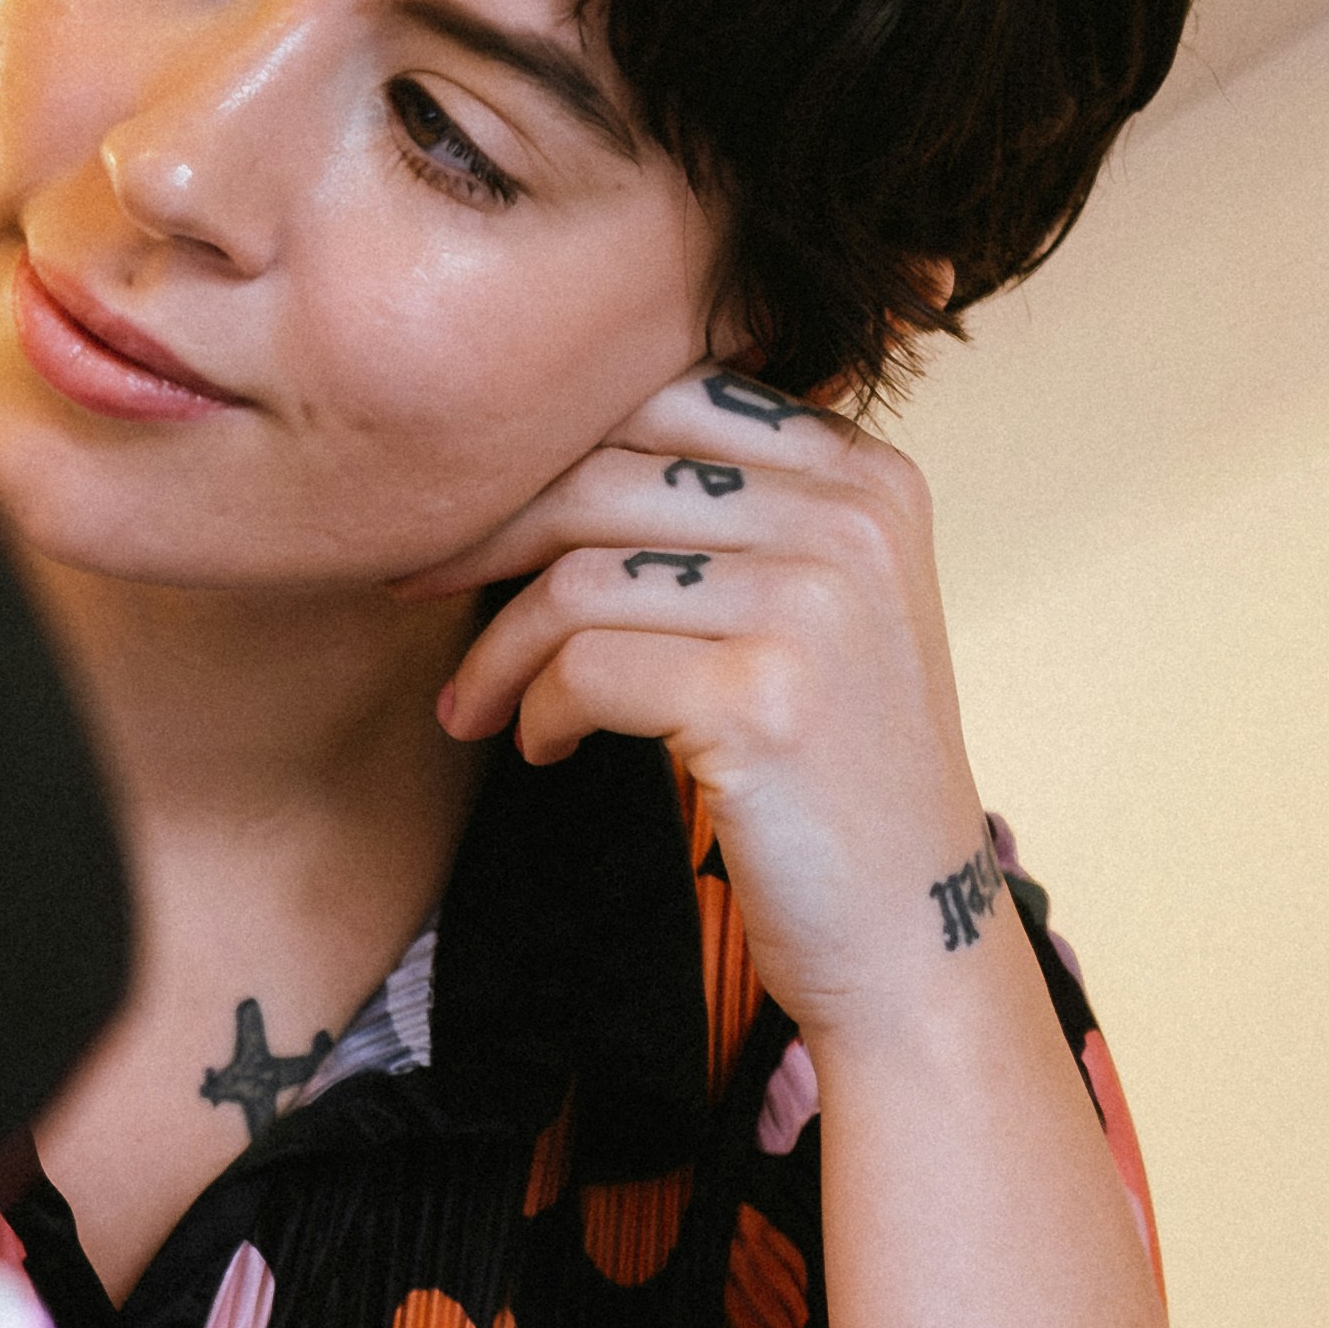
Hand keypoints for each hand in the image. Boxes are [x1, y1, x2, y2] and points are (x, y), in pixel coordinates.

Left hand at [427, 365, 1000, 1050]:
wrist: (910, 933)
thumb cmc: (829, 774)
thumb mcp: (808, 608)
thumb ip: (724, 514)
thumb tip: (537, 457)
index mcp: (864, 471)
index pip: (665, 394)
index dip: (544, 448)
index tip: (464, 515)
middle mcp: (852, 514)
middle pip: (605, 471)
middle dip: (487, 536)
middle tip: (418, 592)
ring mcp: (815, 601)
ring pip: (579, 575)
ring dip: (498, 647)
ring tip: (476, 705)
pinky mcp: (764, 696)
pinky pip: (583, 667)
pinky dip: (536, 710)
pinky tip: (541, 746)